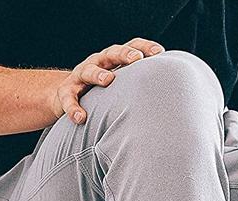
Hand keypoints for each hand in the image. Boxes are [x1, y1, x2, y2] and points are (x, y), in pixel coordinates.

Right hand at [50, 38, 165, 123]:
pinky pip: (69, 98)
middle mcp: (98, 63)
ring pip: (88, 70)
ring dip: (98, 74)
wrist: (69, 97)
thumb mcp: (122, 86)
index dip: (144, 47)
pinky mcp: (66, 92)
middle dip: (124, 54)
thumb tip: (171, 99)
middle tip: (136, 59)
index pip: (131, 47)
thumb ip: (139, 87)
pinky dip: (74, 108)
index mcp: (114, 61)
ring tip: (107, 80)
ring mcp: (80, 76)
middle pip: (111, 53)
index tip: (159, 53)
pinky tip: (81, 118)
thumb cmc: (104, 93)